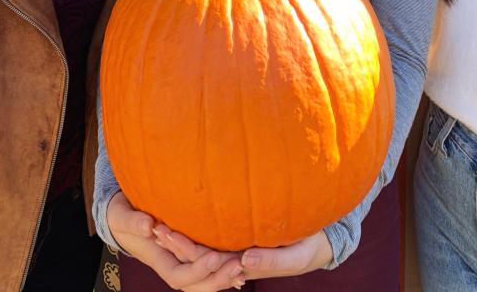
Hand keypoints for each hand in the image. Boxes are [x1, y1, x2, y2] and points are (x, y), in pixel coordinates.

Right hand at [107, 192, 244, 290]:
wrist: (122, 219)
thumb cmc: (122, 216)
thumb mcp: (122, 216)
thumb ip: (133, 221)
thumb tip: (148, 226)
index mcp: (157, 260)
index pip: (179, 276)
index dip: (197, 270)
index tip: (214, 256)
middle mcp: (171, 266)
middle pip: (196, 285)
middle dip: (217, 279)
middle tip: (238, 265)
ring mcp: (180, 262)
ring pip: (203, 281)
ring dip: (223, 277)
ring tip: (244, 266)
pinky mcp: (188, 255)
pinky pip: (206, 269)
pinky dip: (222, 271)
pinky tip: (242, 267)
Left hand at [155, 226, 333, 281]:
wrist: (320, 236)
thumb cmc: (308, 248)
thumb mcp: (295, 257)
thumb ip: (272, 262)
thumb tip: (243, 263)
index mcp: (242, 266)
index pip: (209, 264)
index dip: (189, 253)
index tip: (171, 236)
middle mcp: (234, 257)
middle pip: (199, 256)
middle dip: (178, 245)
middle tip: (156, 228)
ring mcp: (234, 244)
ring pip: (202, 245)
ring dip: (181, 239)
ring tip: (158, 223)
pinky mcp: (238, 231)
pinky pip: (213, 231)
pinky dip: (196, 224)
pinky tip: (179, 210)